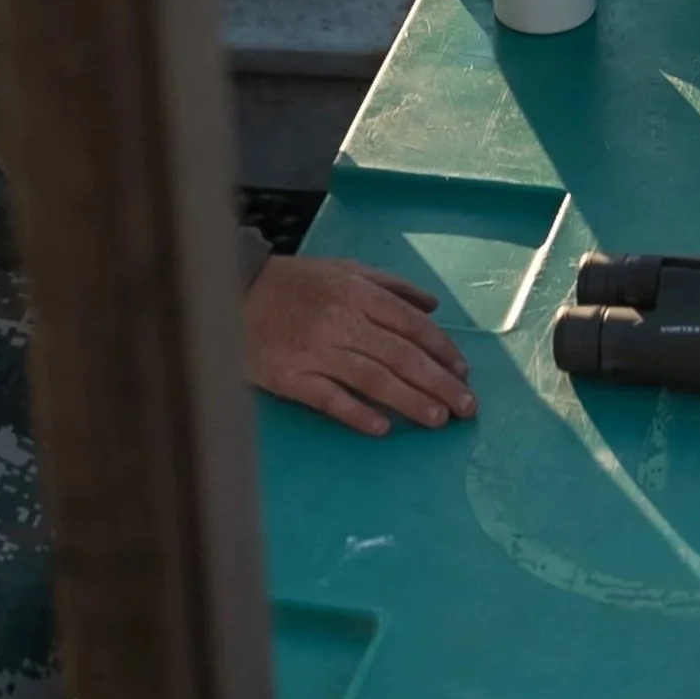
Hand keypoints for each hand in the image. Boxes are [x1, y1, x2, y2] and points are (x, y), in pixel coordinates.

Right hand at [245, 253, 476, 435]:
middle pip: (400, 356)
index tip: (463, 372)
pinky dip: (357, 413)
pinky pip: (330, 399)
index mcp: (358, 292)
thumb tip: (434, 305)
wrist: (233, 293)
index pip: (411, 324)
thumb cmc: (296, 283)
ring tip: (437, 419)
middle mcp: (341, 320)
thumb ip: (392, 286)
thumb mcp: (345, 270)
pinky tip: (382, 428)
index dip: (441, 350)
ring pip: (372, 379)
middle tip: (465, 407)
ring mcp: (315, 350)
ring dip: (409, 401)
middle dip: (438, 383)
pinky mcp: (290, 377)